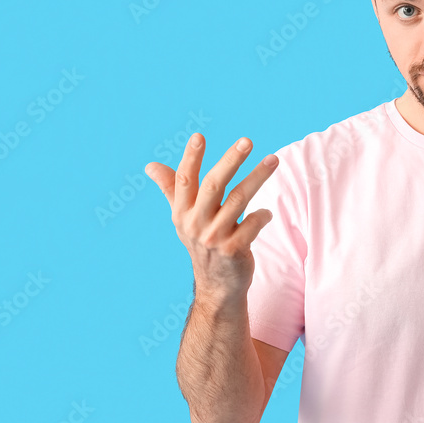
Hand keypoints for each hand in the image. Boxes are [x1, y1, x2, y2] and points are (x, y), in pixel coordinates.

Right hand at [145, 133, 278, 302]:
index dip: (190, 157)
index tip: (199, 136)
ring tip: (273, 159)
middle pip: (213, 185)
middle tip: (247, 141)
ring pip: (238, 200)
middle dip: (231, 160)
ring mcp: (214, 238)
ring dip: (257, 177)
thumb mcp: (183, 219)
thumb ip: (171, 190)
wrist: (217, 287)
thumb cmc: (202, 243)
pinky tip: (267, 213)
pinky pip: (252, 224)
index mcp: (181, 213)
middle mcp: (195, 224)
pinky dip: (262, 215)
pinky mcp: (234, 250)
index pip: (184, 180)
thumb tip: (150, 166)